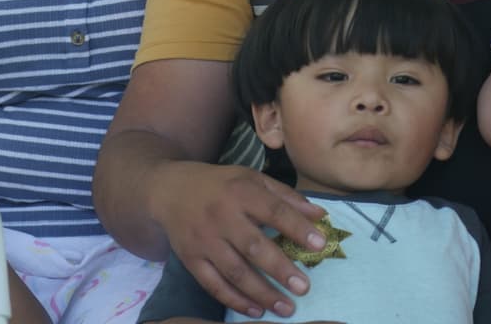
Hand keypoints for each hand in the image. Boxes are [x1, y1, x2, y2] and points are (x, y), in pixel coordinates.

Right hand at [153, 160, 327, 317]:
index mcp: (241, 191)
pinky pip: (213, 285)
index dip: (297, 227)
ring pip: (235, 272)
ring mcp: (204, 240)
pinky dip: (234, 300)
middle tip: (304, 288)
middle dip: (280, 269)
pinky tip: (256, 311)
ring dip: (262, 293)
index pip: (274, 211)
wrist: (170, 190)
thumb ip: (286, 197)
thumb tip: (320, 215)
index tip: (319, 244)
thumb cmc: (221, 184)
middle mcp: (222, 216)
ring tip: (286, 309)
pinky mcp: (190, 259)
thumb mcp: (253, 179)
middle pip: (254, 246)